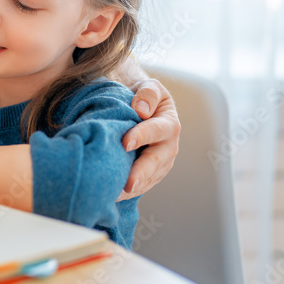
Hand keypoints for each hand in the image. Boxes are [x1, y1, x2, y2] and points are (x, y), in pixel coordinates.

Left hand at [118, 78, 180, 199]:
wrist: (142, 109)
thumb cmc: (143, 97)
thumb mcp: (149, 87)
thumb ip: (147, 93)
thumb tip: (140, 110)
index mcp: (169, 123)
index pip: (156, 130)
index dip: (141, 136)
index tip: (125, 142)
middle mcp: (169, 146)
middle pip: (156, 161)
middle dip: (141, 173)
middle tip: (128, 184)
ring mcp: (162, 163)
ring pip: (150, 178)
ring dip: (135, 187)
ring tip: (116, 194)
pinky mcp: (153, 175)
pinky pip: (143, 186)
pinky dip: (130, 193)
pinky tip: (115, 196)